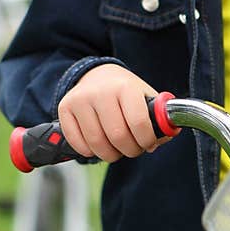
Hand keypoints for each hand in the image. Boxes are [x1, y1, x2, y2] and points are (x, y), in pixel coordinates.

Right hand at [57, 64, 171, 162]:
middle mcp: (101, 91)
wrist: (96, 75)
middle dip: (130, 150)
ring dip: (110, 155)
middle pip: (117, 137)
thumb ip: (159, 118)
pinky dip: (90, 152)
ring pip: (97, 144)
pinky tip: (98, 144)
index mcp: (125, 87)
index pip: (139, 123)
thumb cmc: (125, 92)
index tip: (148, 144)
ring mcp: (80, 100)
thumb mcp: (145, 97)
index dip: (147, 141)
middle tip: (133, 149)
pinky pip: (78, 145)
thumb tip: (164, 137)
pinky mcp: (64, 109)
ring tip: (116, 148)